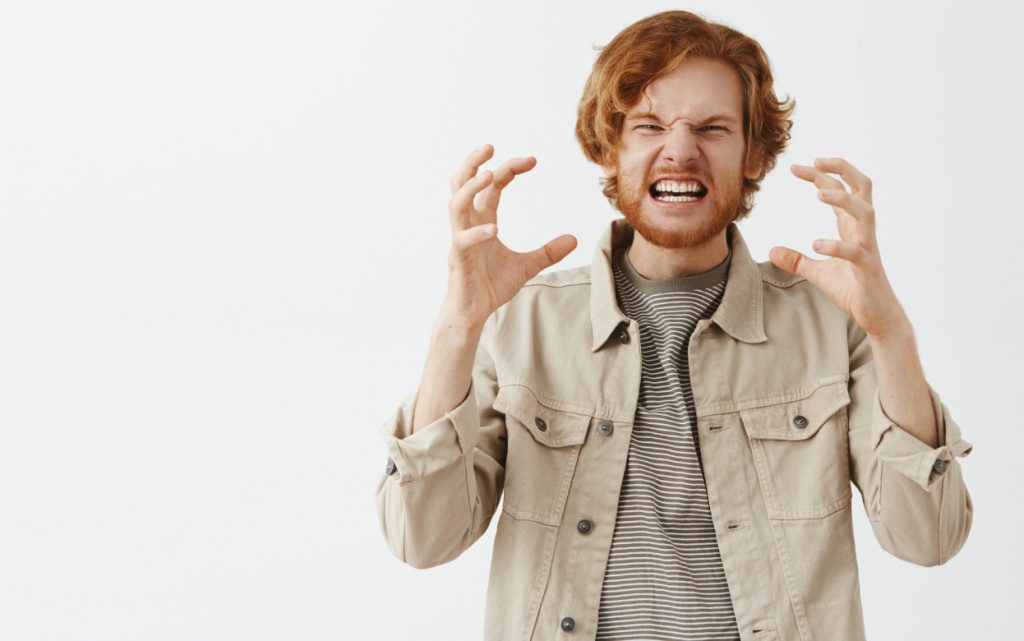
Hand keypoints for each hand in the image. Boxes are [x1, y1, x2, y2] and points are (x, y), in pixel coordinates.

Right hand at [443, 145, 576, 331]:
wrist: (473, 313)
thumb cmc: (490, 286)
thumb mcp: (526, 266)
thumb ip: (548, 252)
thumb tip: (574, 239)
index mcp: (482, 220)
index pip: (492, 186)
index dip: (509, 169)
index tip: (532, 160)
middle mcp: (468, 224)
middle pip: (461, 184)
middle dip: (473, 163)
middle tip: (489, 146)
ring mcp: (460, 240)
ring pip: (456, 204)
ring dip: (471, 187)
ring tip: (490, 174)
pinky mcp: (457, 259)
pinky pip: (462, 240)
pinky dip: (476, 233)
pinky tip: (493, 229)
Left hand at [769, 158, 907, 338]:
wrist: (876, 315)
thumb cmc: (853, 289)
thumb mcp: (817, 273)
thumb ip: (796, 260)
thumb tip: (771, 250)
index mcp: (852, 227)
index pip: (838, 190)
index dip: (820, 175)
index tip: (796, 166)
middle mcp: (863, 231)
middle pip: (862, 188)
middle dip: (842, 170)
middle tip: (817, 160)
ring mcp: (868, 248)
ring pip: (865, 213)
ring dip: (844, 200)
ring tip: (820, 195)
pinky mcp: (868, 268)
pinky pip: (856, 252)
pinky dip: (837, 246)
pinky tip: (816, 245)